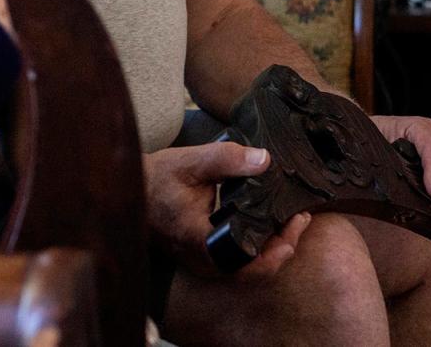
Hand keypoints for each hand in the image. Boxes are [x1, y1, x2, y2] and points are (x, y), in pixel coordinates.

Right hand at [143, 142, 310, 277]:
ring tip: (289, 221)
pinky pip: (239, 264)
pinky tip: (265, 225)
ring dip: (273, 249)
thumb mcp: (190, 162)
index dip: (280, 246)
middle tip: (300, 218)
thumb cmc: (156, 179)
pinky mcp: (204, 258)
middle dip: (284, 246)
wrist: (130, 192)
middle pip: (257, 271)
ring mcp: (204, 263)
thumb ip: (227, 159)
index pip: (252, 261)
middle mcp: (205, 261)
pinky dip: (257, 249)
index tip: (296, 219)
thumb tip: (264, 159)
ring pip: (249, 271)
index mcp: (202, 241)